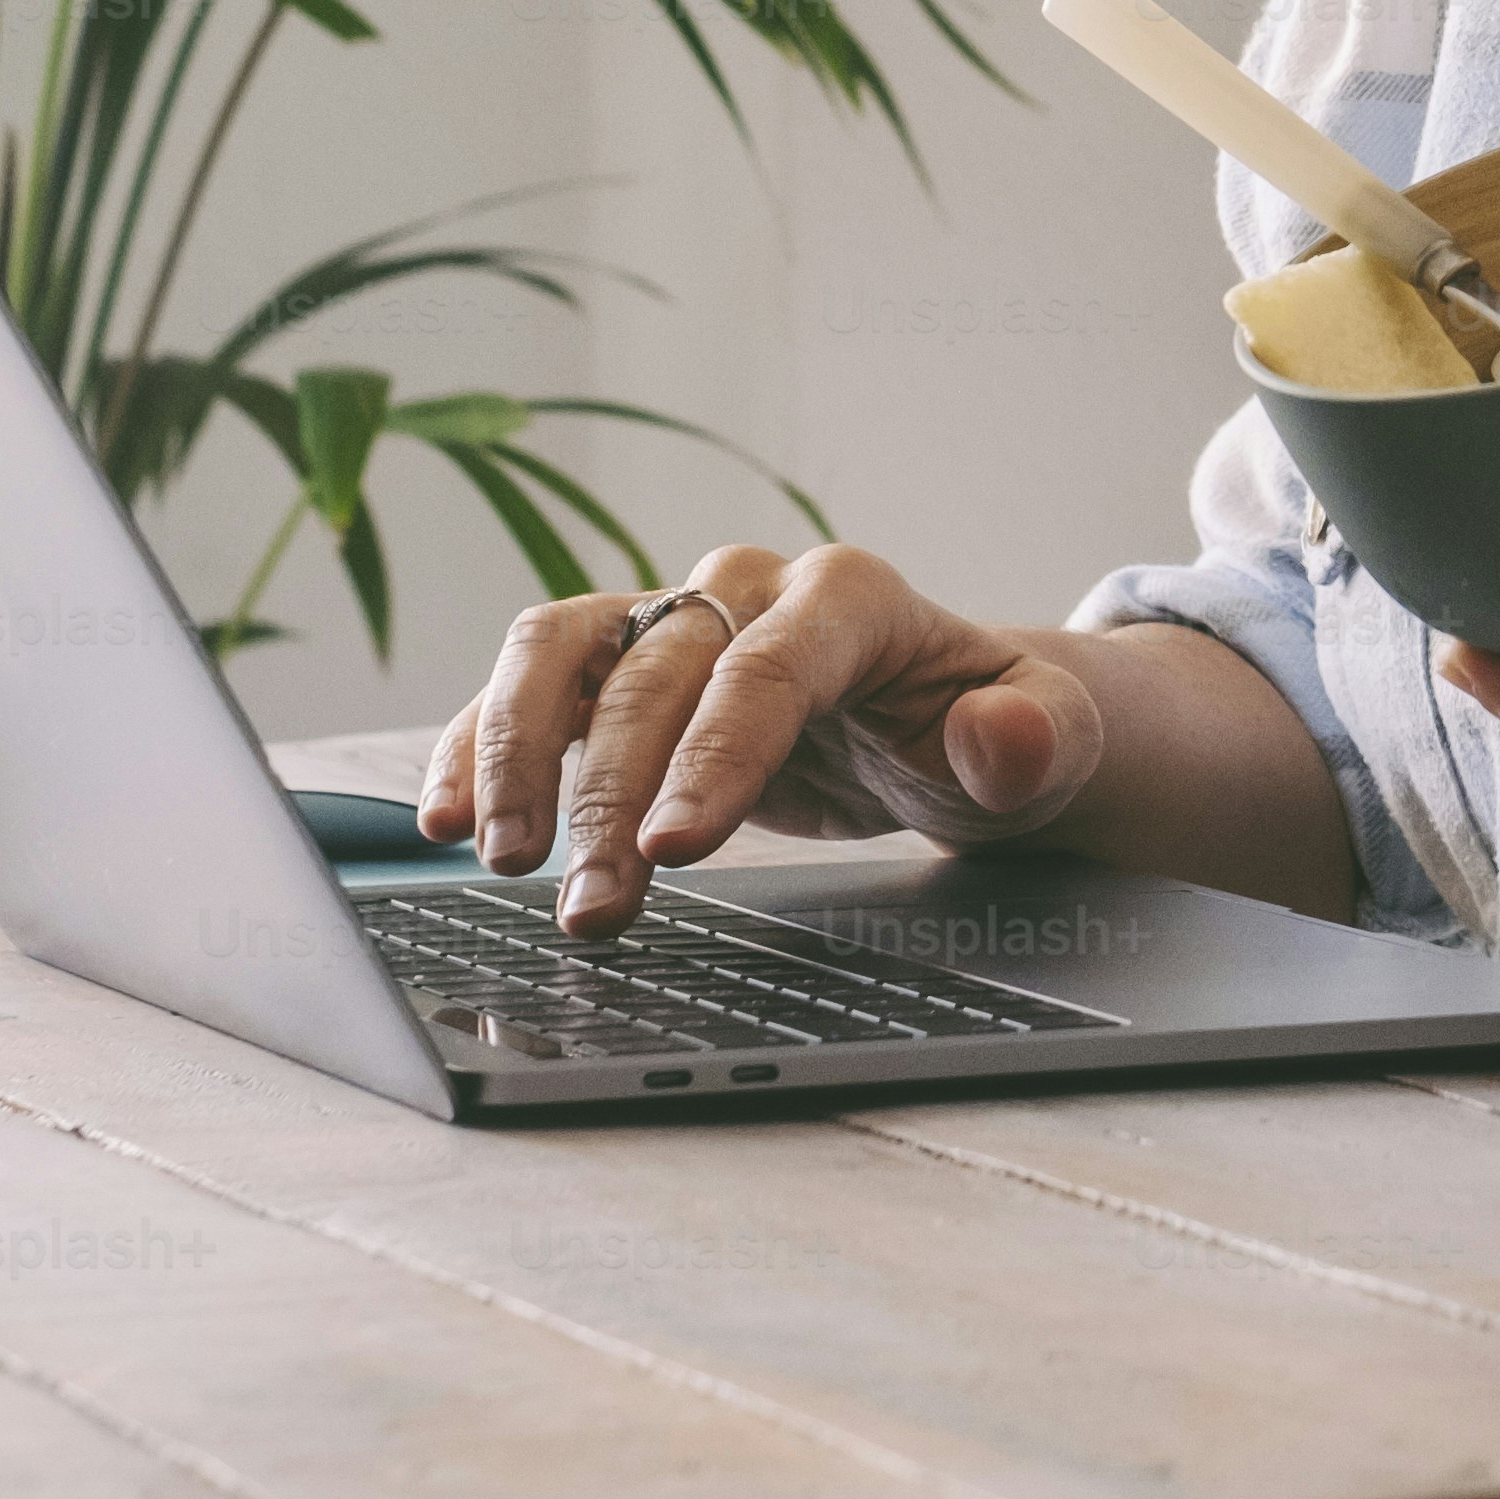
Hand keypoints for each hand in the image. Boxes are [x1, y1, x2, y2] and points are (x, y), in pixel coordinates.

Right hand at [414, 539, 1109, 935]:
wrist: (950, 722)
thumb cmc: (995, 731)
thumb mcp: (1054, 742)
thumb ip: (1036, 739)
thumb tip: (997, 734)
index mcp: (848, 598)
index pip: (766, 668)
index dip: (713, 755)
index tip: (673, 848)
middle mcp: (745, 590)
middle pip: (654, 677)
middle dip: (611, 794)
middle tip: (591, 909)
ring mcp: (669, 619)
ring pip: (560, 652)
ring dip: (516, 753)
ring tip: (498, 860)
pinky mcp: (617, 666)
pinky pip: (527, 686)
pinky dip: (475, 744)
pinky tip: (445, 818)